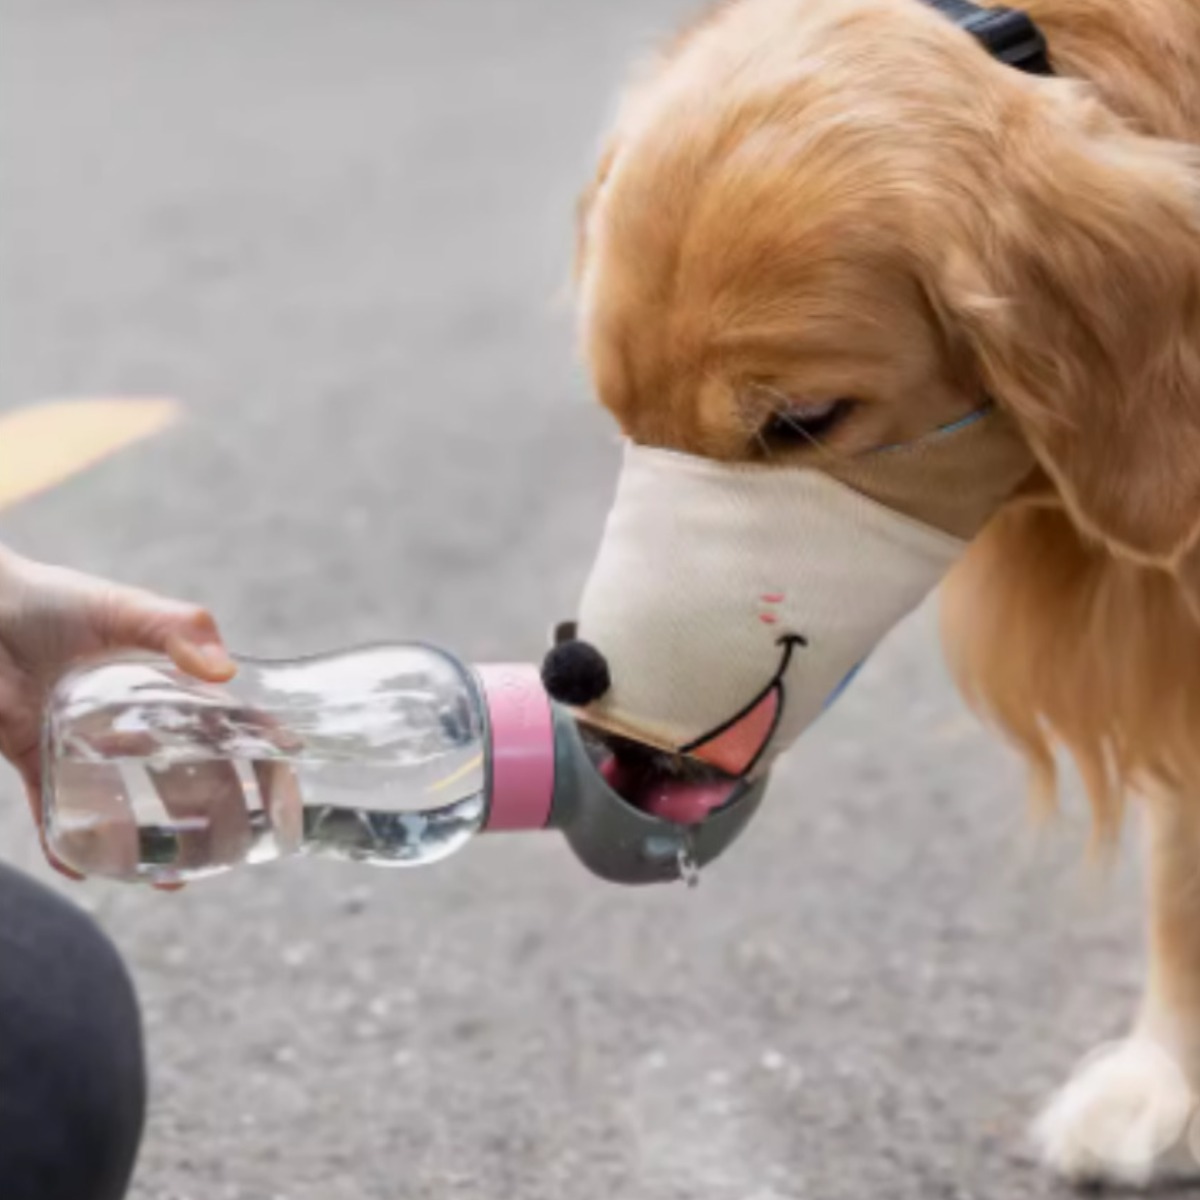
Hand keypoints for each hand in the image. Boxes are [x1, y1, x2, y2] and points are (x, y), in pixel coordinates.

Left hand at [0, 545, 237, 877]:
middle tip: (233, 849)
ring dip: (148, 843)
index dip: (263, 760)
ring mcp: (86, 742)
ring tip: (170, 879)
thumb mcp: (127, 606)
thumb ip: (177, 628)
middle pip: (188, 777)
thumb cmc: (57, 597)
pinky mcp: (35, 755)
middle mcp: (134, 719)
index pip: (230, 728)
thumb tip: (224, 670)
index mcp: (169, 684)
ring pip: (126, 804)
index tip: (285, 795)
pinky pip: (53, 810)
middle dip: (215, 816)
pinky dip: (65, 842)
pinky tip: (82, 870)